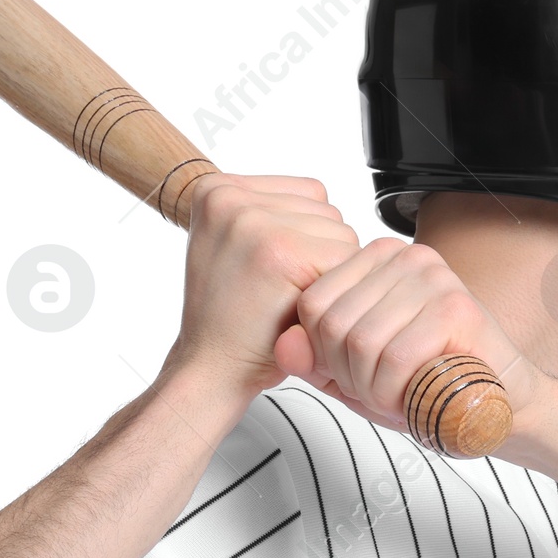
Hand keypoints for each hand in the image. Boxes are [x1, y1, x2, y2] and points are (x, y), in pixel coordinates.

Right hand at [163, 174, 359, 399]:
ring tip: (286, 300)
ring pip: (341, 235)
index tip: (272, 271)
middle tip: (278, 293)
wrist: (212, 368)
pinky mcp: (280, 251)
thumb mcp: (234, 247)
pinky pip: (346, 261)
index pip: (310, 194)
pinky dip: (335, 294)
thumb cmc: (232, 318)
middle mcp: (230, 198)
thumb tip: (325, 201)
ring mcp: (252, 221)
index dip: (308, 241)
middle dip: (319, 256)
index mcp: (217, 190)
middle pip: (327, 212)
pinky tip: (299, 311)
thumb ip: (271, 214)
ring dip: (329, 275)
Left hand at [275, 236, 547, 440]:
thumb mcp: (355, 374)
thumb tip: (284, 346)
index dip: (324, 355)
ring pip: (361, 342)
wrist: (500, 403)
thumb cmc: (431, 383)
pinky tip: (415, 397)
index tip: (355, 376)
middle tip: (379, 392)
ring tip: (399, 396)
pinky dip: (397, 393)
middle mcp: (404, 258)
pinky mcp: (455, 306)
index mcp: (377, 261)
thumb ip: (315, 359)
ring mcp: (432, 277)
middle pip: (333, 324)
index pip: (313, 304)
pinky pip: (394, 358)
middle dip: (348, 376)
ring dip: (373, 389)